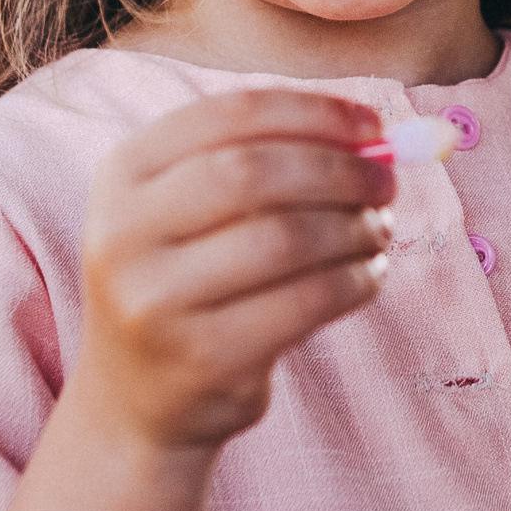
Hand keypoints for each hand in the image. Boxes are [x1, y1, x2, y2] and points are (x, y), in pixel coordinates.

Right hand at [69, 90, 396, 454]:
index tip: (373, 125)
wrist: (138, 397)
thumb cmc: (191, 278)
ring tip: (378, 230)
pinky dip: (355, 279)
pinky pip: (307, 301)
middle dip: (339, 171)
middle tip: (387, 182)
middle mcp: (124, 233)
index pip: (231, 115)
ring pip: (287, 238)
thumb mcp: (196, 209)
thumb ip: (270, 159)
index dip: (314, 113)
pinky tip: (368, 274)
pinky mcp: (202, 358)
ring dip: (354, 227)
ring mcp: (156, 301)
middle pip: (256, 173)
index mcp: (124, 172)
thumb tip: (373, 135)